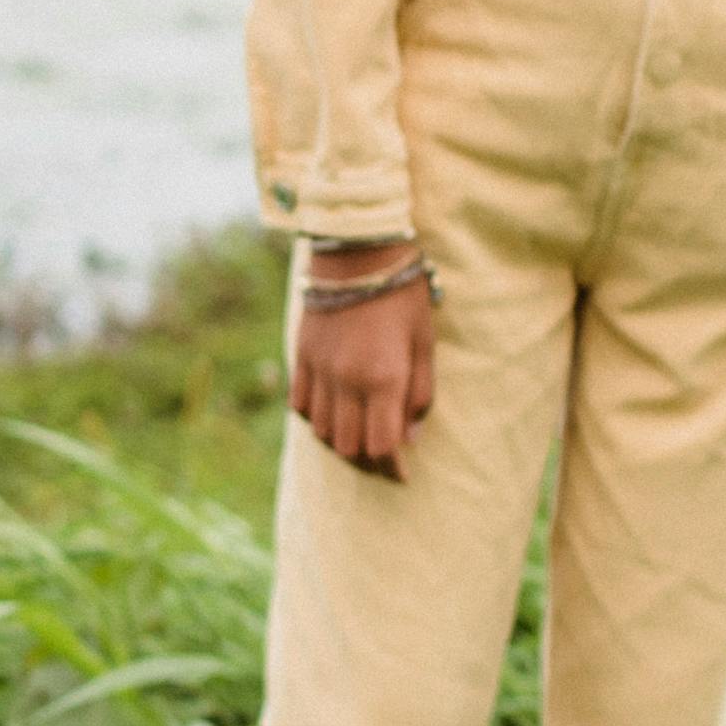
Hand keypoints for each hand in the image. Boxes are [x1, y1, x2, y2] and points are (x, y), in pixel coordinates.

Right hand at [288, 242, 435, 479]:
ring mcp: (320, 369)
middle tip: (382, 459)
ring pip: (322, 431)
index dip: (392, 467)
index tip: (402, 474)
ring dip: (341, 442)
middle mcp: (347, 380)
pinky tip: (333, 414)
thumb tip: (411, 436)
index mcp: (384, 378)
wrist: (358, 251)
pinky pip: (301, 405)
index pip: (382, 445)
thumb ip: (420, 393)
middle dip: (367, 461)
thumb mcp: (424, 343)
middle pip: (348, 446)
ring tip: (358, 437)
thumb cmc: (402, 295)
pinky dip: (316, 419)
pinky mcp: (302, 356)